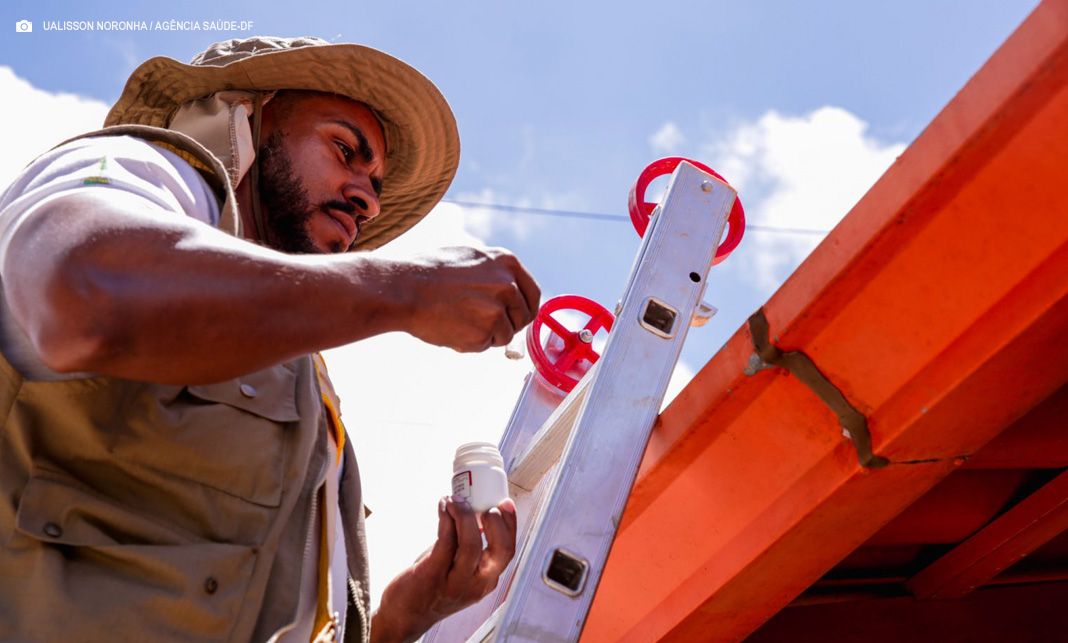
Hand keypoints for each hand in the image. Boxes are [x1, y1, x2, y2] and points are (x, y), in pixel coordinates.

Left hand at [370, 496, 517, 642]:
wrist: (405, 614)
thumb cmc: (433, 587)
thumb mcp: (460, 570)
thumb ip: (468, 546)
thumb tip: (472, 510)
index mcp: (487, 580)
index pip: (508, 551)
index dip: (510, 524)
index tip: (505, 503)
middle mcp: (476, 584)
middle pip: (500, 550)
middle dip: (496, 522)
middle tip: (486, 505)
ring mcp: (455, 582)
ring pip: (471, 545)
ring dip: (465, 516)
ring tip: (456, 501)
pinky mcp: (432, 575)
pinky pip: (445, 542)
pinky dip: (446, 518)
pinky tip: (443, 508)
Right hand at [400, 247, 540, 351]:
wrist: (404, 290)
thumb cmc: (427, 273)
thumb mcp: (469, 258)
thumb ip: (494, 273)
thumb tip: (510, 292)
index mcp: (506, 262)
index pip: (533, 293)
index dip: (524, 309)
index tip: (518, 318)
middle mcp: (508, 283)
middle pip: (524, 317)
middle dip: (508, 326)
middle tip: (484, 326)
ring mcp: (499, 308)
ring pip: (505, 335)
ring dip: (486, 335)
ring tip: (458, 320)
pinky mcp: (488, 330)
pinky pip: (486, 346)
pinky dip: (471, 343)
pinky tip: (451, 328)